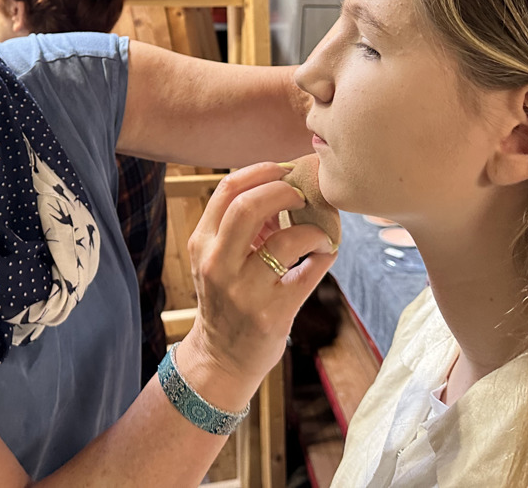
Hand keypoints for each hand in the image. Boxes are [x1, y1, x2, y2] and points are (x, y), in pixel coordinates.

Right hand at [175, 161, 335, 410]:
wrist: (223, 357)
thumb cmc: (226, 298)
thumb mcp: (219, 258)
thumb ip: (242, 225)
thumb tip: (281, 188)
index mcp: (202, 243)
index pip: (226, 190)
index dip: (259, 171)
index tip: (283, 170)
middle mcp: (217, 264)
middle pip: (247, 206)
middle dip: (283, 190)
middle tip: (303, 195)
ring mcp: (244, 291)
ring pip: (285, 241)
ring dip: (313, 229)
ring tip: (319, 232)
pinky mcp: (272, 314)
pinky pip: (309, 272)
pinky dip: (324, 255)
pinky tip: (325, 252)